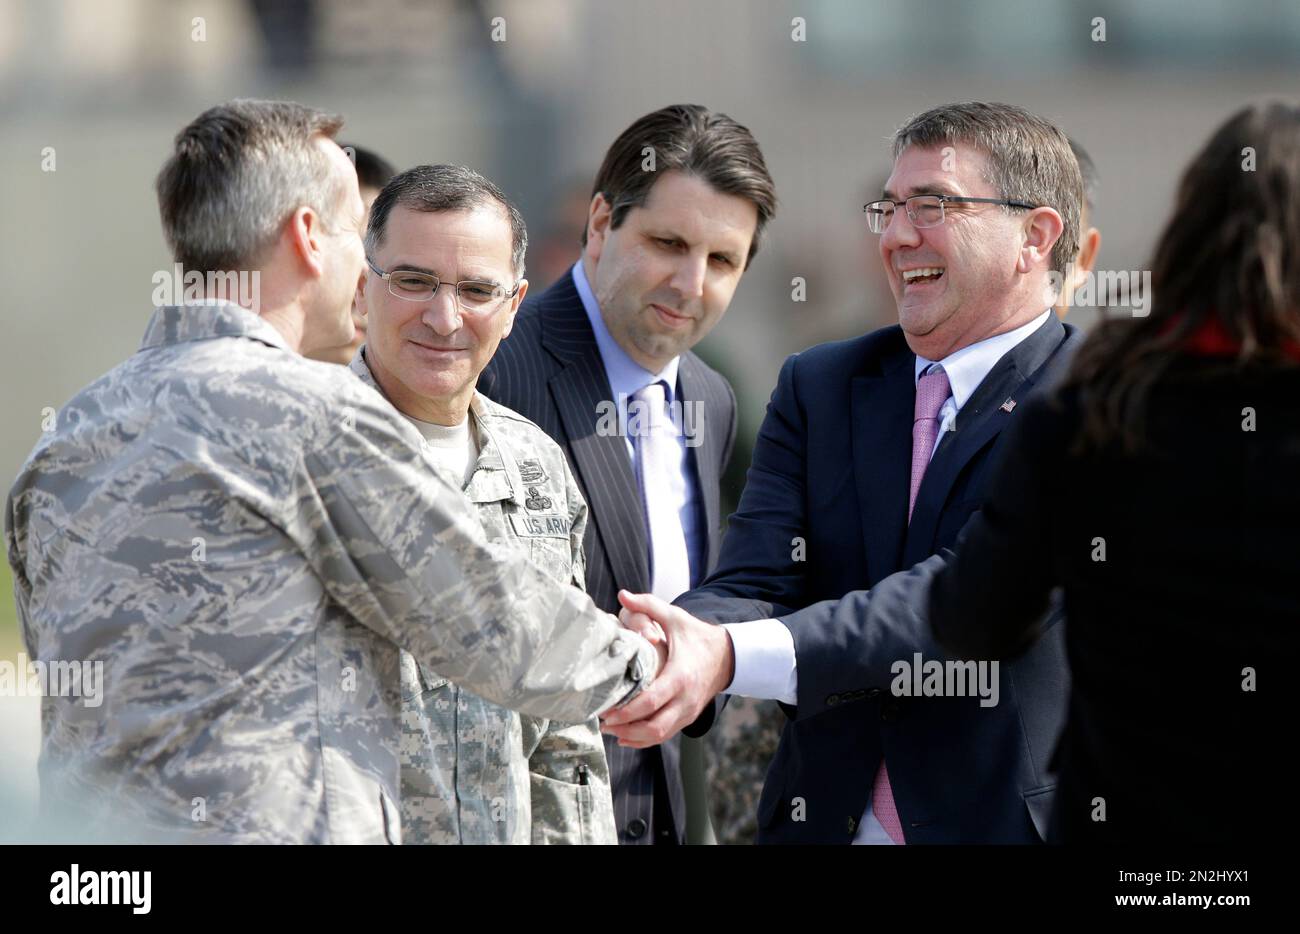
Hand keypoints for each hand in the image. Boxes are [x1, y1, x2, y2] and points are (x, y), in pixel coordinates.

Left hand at [600, 590, 733, 748]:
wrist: (727, 656)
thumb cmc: (696, 636)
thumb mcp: (675, 617)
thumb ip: (648, 605)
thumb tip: (622, 595)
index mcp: (680, 676)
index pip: (651, 701)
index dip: (627, 711)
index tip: (606, 711)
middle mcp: (685, 699)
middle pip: (654, 725)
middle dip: (626, 728)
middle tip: (602, 723)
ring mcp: (687, 711)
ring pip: (659, 735)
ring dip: (633, 736)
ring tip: (610, 730)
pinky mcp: (687, 717)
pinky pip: (665, 735)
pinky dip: (645, 740)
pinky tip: (626, 737)